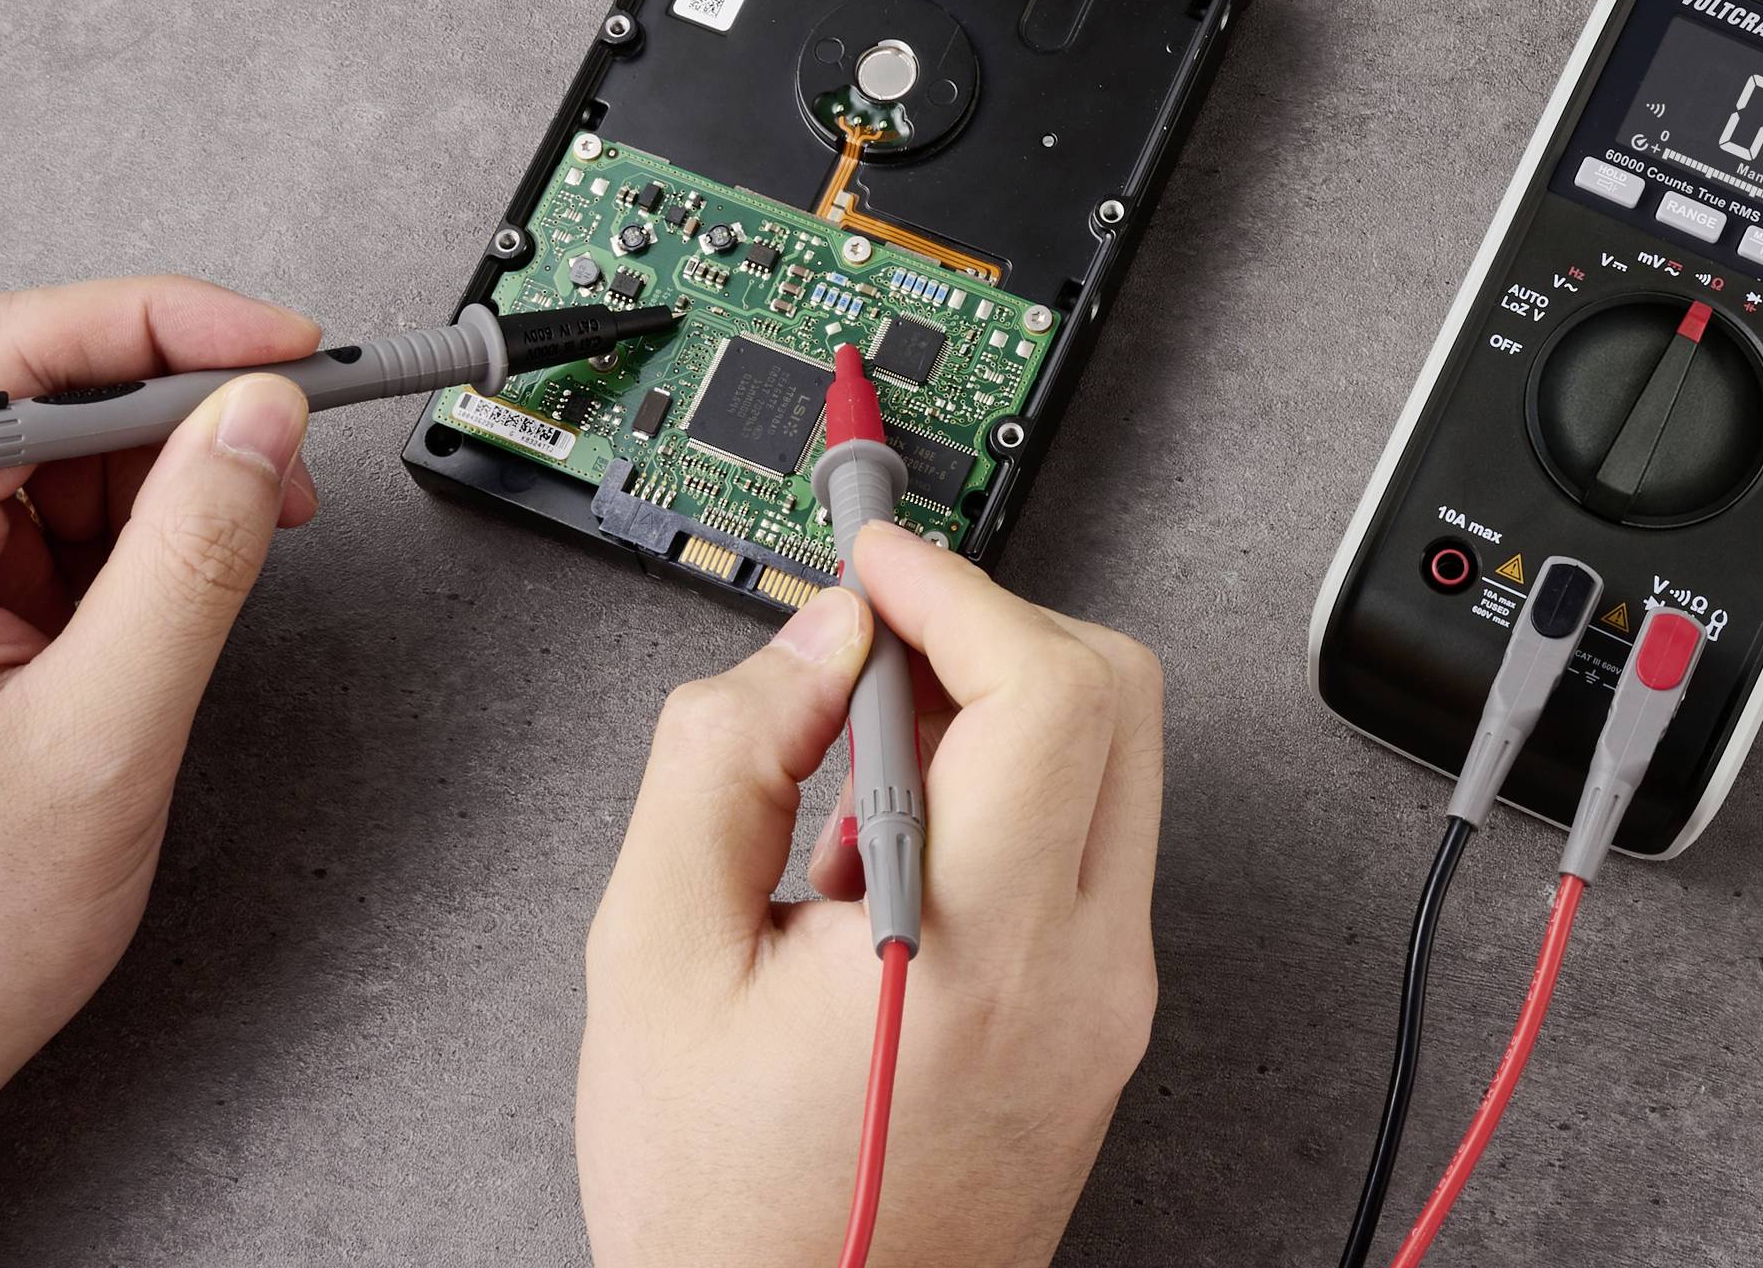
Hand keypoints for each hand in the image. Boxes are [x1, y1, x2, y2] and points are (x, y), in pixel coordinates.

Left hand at [0, 278, 320, 1200]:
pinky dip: (161, 533)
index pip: (27, 358)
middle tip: (299, 438)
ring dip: (184, 474)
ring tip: (268, 517)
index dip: (174, 328)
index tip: (287, 349)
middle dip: (193, 407)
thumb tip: (260, 426)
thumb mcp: (99, 733)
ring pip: (74, 459)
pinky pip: (74, 530)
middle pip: (55, 394)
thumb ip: (192, 562)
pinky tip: (212, 561)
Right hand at [578, 522, 1164, 1266]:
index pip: (1044, 688)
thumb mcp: (649, 963)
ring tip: (852, 785)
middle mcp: (1084, 974)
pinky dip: (1006, 792)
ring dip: (994, 712)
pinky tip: (888, 856)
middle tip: (868, 649)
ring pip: (1111, 764)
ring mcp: (1110, 1002)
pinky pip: (1087, 845)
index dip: (953, 588)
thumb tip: (809, 644)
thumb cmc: (725, 1214)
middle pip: (1114, 699)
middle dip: (988, 630)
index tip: (876, 560)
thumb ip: (721, 761)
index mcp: (979, 952)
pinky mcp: (1102, 1022)